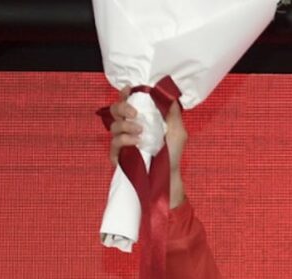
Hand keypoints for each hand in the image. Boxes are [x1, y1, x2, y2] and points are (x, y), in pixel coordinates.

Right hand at [108, 88, 186, 206]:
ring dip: (126, 125)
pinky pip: (115, 144)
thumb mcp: (177, 131)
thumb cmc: (172, 154)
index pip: (127, 102)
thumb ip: (173, 113)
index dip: (125, 94)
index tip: (129, 90)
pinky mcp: (118, 155)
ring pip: (114, 126)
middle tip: (135, 113)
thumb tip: (170, 95)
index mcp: (140, 119)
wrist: (168, 175)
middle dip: (122, 107)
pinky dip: (125, 140)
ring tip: (140, 131)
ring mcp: (122, 141)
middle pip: (115, 110)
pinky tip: (136, 142)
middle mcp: (128, 128)